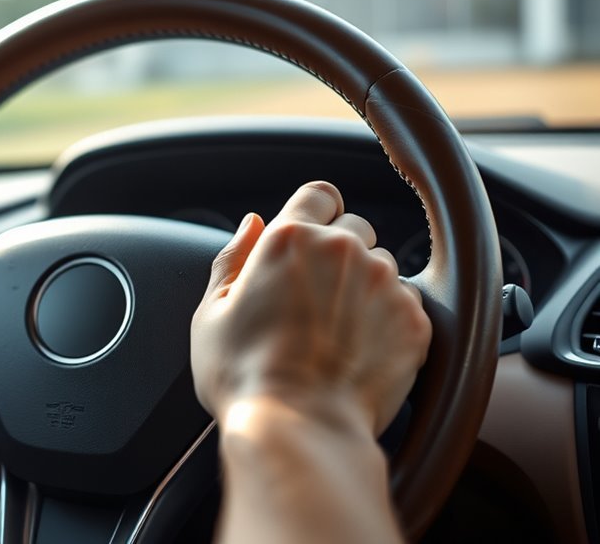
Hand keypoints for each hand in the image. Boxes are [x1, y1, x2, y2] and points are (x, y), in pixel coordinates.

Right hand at [191, 181, 430, 436]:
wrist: (298, 429)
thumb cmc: (245, 377)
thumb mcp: (210, 314)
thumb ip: (232, 259)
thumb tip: (251, 224)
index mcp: (288, 240)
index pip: (318, 195)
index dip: (313, 215)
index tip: (309, 241)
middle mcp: (342, 250)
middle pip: (354, 228)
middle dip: (338, 254)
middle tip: (315, 300)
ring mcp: (383, 284)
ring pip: (381, 267)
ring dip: (364, 289)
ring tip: (336, 334)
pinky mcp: (413, 320)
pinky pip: (406, 305)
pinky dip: (387, 322)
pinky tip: (358, 352)